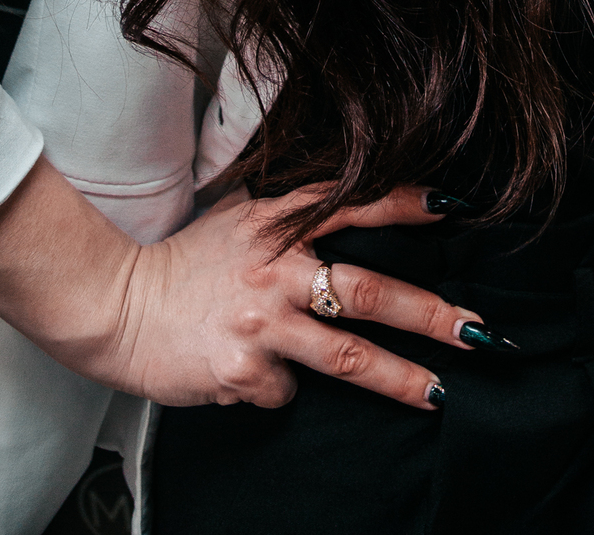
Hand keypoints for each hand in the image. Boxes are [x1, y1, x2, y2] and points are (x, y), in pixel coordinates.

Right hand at [0, 157, 486, 415]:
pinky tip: (262, 379)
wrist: (113, 305)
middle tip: (480, 333)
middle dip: (432, 314)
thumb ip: (294, 209)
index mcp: (277, 221)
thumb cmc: (184, 262)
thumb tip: (356, 197)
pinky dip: (283, 390)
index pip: (355, 202)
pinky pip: (285, 390)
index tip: (459, 206)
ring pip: (346, 354)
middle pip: (369, 291)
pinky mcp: (242, 369)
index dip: (407, 202)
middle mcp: (275, 266)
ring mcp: (259, 320)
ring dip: (401, 378)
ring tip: (442, 395)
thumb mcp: (240, 216)